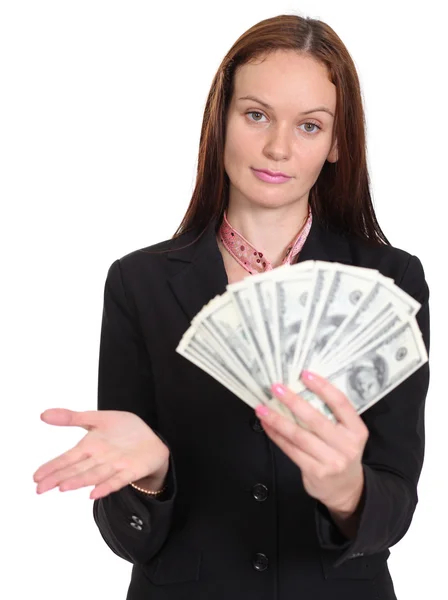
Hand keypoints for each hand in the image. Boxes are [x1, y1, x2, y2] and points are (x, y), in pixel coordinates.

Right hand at [33, 408, 169, 499]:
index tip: (35, 478)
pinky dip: (107, 486)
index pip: (67, 459)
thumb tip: (43, 415)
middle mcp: (99, 460)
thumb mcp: (97, 419)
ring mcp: (114, 466)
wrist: (151, 438)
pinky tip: (94, 494)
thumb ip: (72, 418)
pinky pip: (118, 480)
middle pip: (76, 470)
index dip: (52, 467)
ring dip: (79, 481)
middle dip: (59, 478)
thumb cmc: (123, 430)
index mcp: (89, 448)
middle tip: (40, 488)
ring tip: (63, 487)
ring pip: (94, 475)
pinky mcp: (131, 470)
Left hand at [255, 371, 368, 514]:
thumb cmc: (342, 452)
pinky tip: (267, 425)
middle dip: (293, 401)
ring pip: (299, 435)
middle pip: (315, 419)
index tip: (305, 374)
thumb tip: (300, 389)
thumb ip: (331, 415)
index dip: (323, 387)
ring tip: (262, 408)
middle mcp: (346, 445)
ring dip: (277, 420)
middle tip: (276, 388)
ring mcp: (332, 460)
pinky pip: (291, 450)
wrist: (347, 489)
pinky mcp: (316, 472)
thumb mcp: (347, 434)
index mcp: (356, 430)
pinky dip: (276, 436)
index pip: (340, 403)